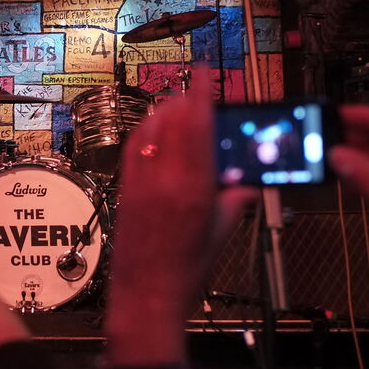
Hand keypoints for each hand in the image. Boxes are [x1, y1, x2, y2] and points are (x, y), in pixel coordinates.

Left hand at [105, 72, 256, 365]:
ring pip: (147, 130)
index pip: (196, 126)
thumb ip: (234, 201)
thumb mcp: (220, 234)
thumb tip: (245, 183)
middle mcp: (162, 179)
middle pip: (170, 120)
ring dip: (163, 112)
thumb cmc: (186, 272)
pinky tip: (154, 130)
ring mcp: (138, 182)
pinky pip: (132, 148)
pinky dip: (145, 132)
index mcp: (192, 188)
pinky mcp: (123, 190)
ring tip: (178, 106)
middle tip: (197, 91)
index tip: (204, 72)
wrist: (145, 297)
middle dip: (184, 100)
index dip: (199, 94)